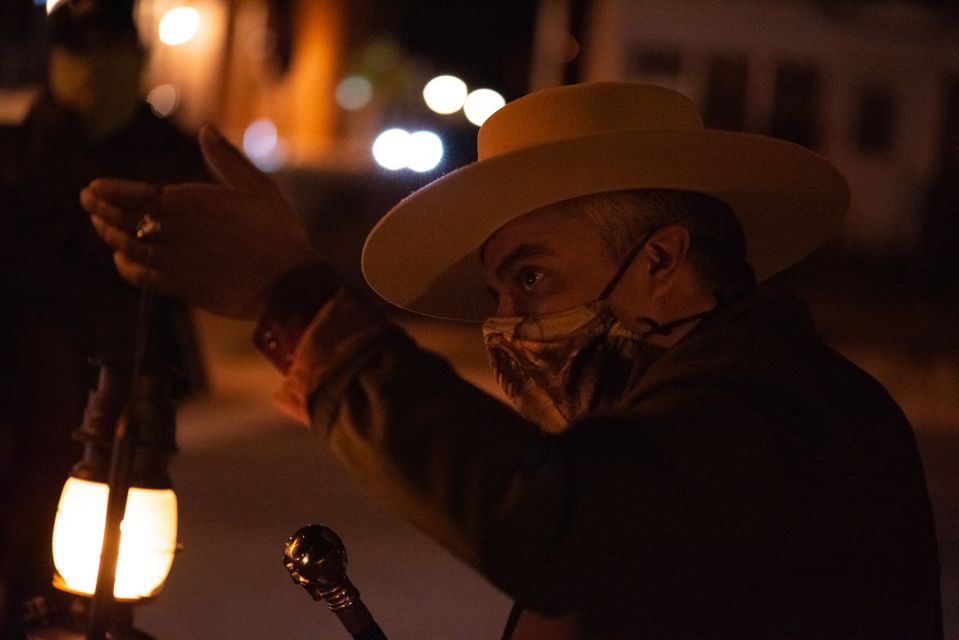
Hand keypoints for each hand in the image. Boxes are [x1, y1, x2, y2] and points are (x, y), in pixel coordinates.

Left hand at [80, 124, 321, 318]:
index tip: (92, 187)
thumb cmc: (276, 231)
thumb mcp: (257, 186)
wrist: (287, 283)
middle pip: (124, 221)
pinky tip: (123, 260)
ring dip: (110, 236)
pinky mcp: (182, 287)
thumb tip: (207, 129)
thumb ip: (227, 158)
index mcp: (189, 204)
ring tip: (102, 227)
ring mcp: (175, 262)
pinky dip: (127, 267)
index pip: (134, 195)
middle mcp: (174, 232)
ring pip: (129, 248)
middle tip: (89, 203)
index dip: (109, 192)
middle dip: (101, 211)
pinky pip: (142, 277)